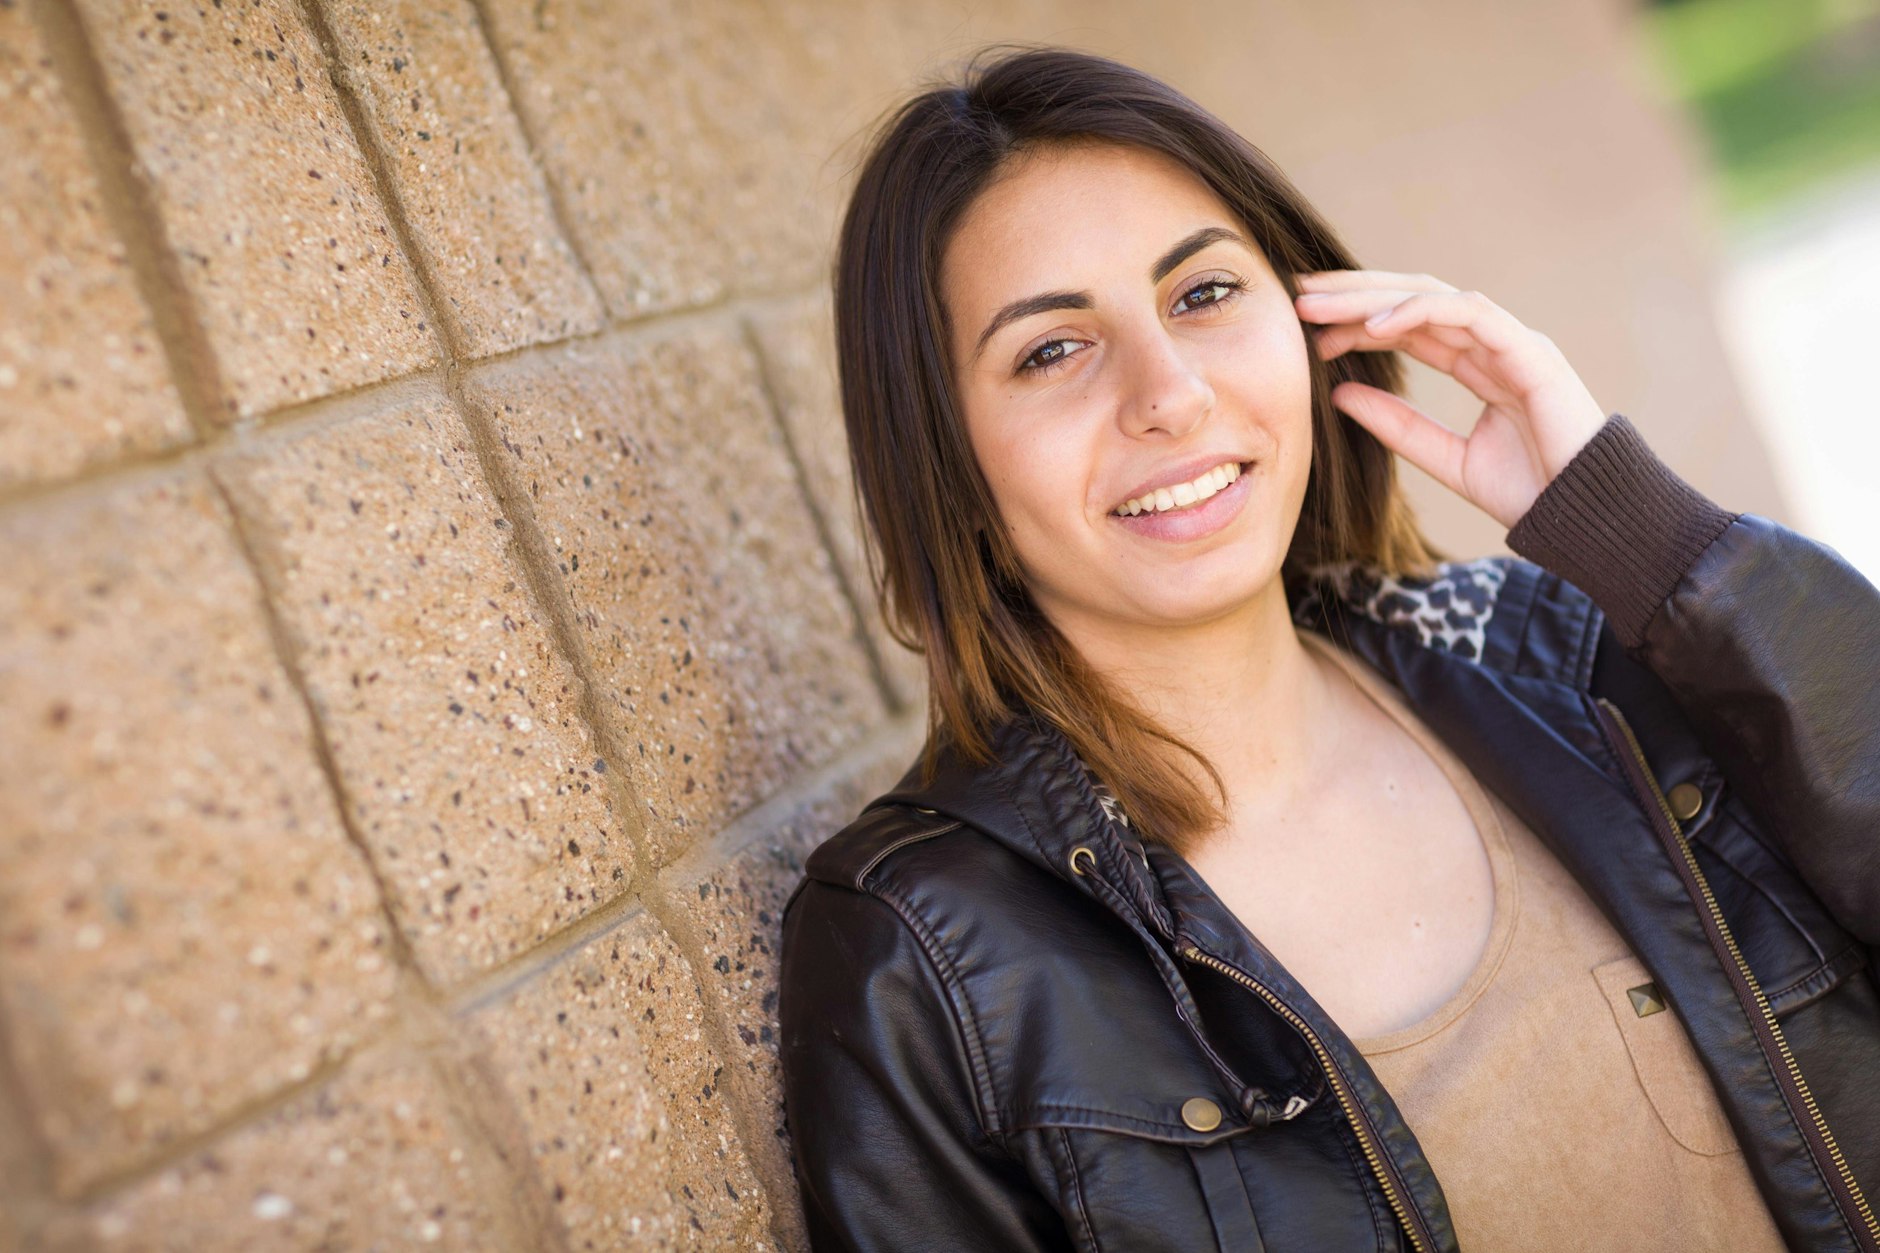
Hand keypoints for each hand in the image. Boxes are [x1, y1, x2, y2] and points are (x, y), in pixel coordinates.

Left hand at [1292, 270, 1609, 529]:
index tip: (1304, 325)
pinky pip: (1470, 314)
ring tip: (1319, 306)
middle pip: (1413, 299)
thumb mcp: (1447, 459)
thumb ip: (1399, 427)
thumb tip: (1340, 394)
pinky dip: (1420, 313)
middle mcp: (1494, 343)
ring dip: (1372, 298)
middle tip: (1297, 294)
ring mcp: (1514, 342)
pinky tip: (1374, 326)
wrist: (1586, 517)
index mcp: (1478, 364)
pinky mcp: (1532, 352)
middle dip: (1354, 294)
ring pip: (1433, 297)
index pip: (1408, 326)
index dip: (1356, 320)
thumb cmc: (1531, 491)